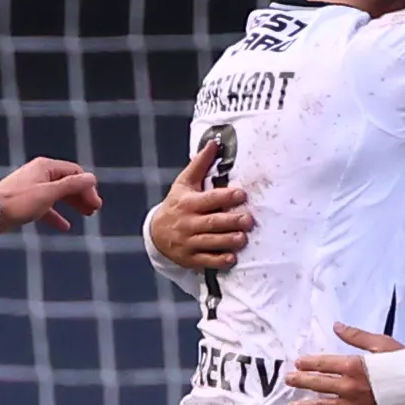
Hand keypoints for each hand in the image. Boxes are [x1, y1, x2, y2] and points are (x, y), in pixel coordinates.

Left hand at [0, 155, 102, 233]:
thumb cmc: (19, 201)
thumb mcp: (49, 193)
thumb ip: (71, 186)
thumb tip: (91, 178)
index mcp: (45, 167)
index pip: (75, 173)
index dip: (87, 187)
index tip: (95, 204)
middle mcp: (40, 173)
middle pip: (68, 182)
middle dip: (82, 195)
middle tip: (94, 210)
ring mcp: (33, 187)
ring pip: (58, 194)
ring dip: (73, 204)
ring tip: (86, 214)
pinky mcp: (26, 200)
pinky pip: (47, 206)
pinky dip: (56, 214)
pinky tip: (65, 226)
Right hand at [147, 139, 250, 270]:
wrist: (155, 233)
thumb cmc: (176, 205)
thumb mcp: (183, 183)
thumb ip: (199, 164)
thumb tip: (213, 143)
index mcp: (189, 203)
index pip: (209, 199)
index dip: (225, 197)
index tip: (241, 195)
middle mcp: (188, 223)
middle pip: (212, 222)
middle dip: (231, 221)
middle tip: (248, 219)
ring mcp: (188, 242)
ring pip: (210, 242)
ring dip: (227, 241)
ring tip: (242, 238)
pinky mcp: (190, 257)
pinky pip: (206, 260)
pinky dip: (219, 260)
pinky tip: (232, 258)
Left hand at [285, 323, 400, 404]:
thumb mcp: (381, 343)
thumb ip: (356, 336)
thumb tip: (336, 326)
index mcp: (354, 366)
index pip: (323, 364)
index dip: (308, 363)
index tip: (298, 363)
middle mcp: (350, 387)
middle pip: (318, 385)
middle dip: (301, 382)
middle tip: (288, 381)